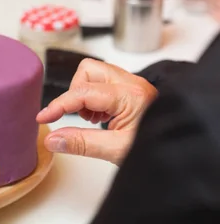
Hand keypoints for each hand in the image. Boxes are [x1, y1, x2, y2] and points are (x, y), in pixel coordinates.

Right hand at [37, 59, 157, 164]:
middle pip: (88, 70)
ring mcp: (133, 86)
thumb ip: (81, 143)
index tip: (43, 118)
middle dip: (75, 93)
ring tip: (91, 119)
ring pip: (94, 74)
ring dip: (84, 95)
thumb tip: (52, 139)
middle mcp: (132, 84)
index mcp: (130, 96)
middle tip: (78, 117)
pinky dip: (93, 99)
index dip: (58, 105)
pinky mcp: (131, 91)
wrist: (182, 153)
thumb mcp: (116, 151)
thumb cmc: (159, 150)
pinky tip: (100, 118)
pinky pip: (102, 84)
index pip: (83, 92)